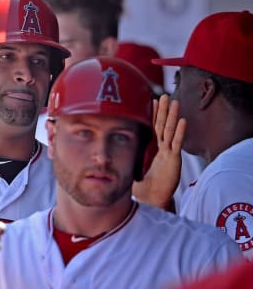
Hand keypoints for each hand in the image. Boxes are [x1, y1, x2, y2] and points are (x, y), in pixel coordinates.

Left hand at [133, 94, 185, 209]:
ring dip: (173, 116)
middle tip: (166, 95)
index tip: (154, 100)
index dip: (154, 114)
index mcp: (154, 149)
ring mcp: (169, 153)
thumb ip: (126, 158)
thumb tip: (110, 151)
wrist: (152, 199)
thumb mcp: (132, 167)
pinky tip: (183, 121)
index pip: (154, 128)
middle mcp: (163, 149)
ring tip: (175, 102)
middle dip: (164, 110)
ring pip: (171, 131)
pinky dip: (180, 132)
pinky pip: (176, 143)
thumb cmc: (143, 185)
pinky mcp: (173, 160)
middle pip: (163, 125)